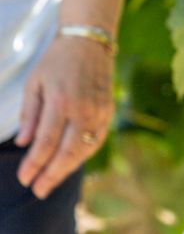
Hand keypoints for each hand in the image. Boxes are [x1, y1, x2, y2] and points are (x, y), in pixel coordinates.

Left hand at [15, 36, 113, 198]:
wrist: (89, 43)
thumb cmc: (57, 61)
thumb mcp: (35, 83)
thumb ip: (29, 114)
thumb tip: (24, 143)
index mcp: (60, 101)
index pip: (45, 142)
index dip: (34, 164)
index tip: (24, 179)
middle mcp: (82, 109)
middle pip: (67, 152)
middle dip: (51, 174)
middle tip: (38, 190)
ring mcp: (99, 112)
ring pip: (85, 149)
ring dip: (68, 168)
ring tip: (52, 181)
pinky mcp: (109, 112)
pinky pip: (96, 140)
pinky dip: (83, 155)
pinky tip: (71, 163)